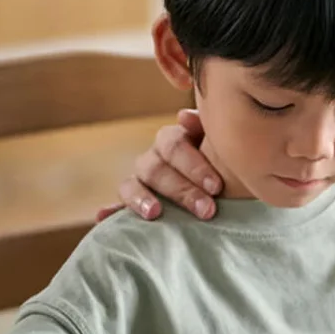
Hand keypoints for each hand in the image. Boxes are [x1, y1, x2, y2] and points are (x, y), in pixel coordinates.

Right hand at [103, 109, 221, 222]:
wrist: (232, 193)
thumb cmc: (231, 168)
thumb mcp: (226, 149)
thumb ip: (208, 129)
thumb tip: (184, 116)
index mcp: (175, 141)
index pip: (174, 145)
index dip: (194, 166)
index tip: (217, 187)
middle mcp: (154, 158)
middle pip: (155, 169)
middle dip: (182, 190)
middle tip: (206, 210)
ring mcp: (141, 182)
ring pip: (131, 185)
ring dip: (141, 199)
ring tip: (155, 213)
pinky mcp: (134, 205)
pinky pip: (117, 207)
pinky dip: (110, 212)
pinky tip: (102, 217)